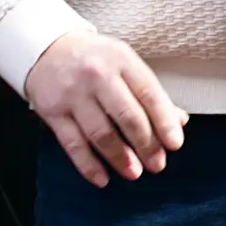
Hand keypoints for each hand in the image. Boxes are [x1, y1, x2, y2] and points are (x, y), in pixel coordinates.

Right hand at [24, 30, 187, 188]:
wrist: (46, 48)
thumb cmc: (94, 59)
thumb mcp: (124, 63)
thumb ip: (150, 92)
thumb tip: (179, 121)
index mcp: (121, 60)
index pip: (148, 93)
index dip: (164, 122)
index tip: (174, 144)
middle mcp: (97, 74)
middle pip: (127, 116)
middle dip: (146, 145)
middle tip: (156, 164)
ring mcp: (73, 93)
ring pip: (101, 133)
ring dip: (120, 158)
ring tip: (134, 172)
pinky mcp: (52, 111)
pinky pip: (73, 144)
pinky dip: (88, 165)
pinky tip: (102, 178)